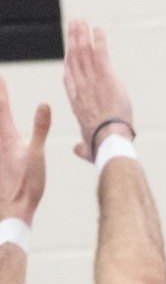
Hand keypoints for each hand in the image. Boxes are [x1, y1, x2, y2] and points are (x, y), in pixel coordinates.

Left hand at [0, 76, 49, 222]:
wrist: (11, 209)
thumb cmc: (27, 185)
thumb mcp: (37, 155)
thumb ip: (40, 129)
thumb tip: (44, 104)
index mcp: (6, 136)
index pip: (2, 107)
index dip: (1, 89)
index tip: (0, 74)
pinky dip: (0, 129)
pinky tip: (2, 134)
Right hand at [62, 19, 134, 161]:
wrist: (108, 139)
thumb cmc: (98, 144)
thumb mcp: (87, 145)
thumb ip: (82, 146)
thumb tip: (79, 150)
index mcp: (75, 100)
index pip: (69, 76)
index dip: (69, 61)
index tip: (69, 51)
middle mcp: (80, 86)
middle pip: (73, 58)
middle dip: (72, 40)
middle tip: (72, 26)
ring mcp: (92, 80)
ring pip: (83, 52)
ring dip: (81, 35)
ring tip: (80, 21)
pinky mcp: (106, 77)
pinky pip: (101, 55)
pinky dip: (99, 41)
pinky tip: (98, 29)